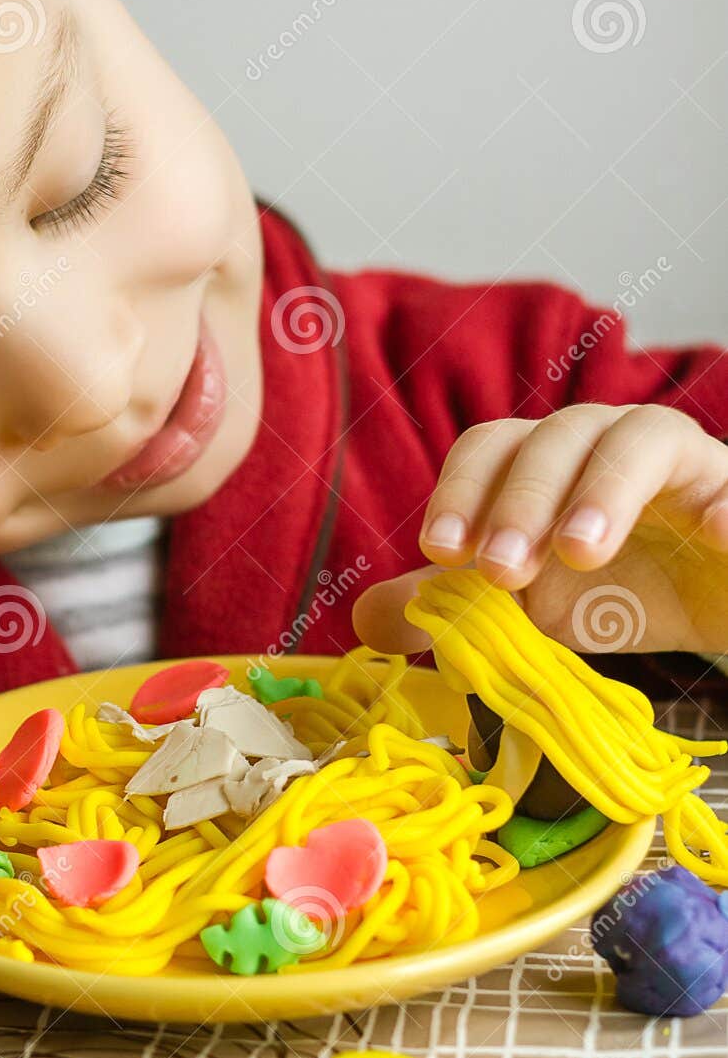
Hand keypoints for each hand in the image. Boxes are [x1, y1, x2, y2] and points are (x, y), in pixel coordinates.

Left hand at [353, 404, 727, 657]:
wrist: (717, 604)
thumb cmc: (617, 590)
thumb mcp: (526, 608)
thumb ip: (452, 606)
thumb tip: (367, 619)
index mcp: (545, 462)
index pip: (491, 445)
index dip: (461, 488)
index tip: (440, 550)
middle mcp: (608, 444)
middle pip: (557, 437)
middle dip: (521, 499)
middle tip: (504, 570)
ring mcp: (683, 462)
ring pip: (640, 439)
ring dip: (604, 489)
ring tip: (582, 549)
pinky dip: (727, 507)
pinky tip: (713, 533)